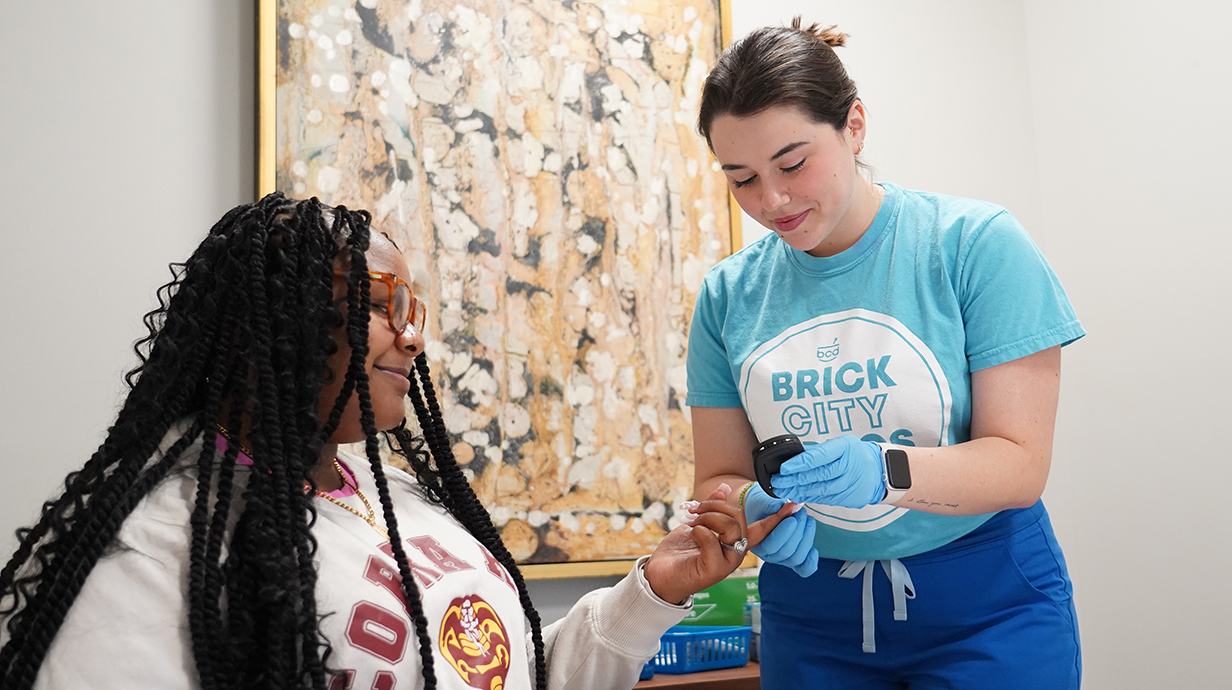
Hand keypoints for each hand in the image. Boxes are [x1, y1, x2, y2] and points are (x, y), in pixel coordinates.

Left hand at [644, 484, 785, 603]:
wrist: (659, 575)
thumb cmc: (679, 552)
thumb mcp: (697, 523)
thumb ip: (713, 508)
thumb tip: (724, 487)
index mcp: (735, 542)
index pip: (763, 528)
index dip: (778, 517)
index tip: (795, 504)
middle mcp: (736, 552)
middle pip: (740, 517)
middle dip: (715, 505)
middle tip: (694, 509)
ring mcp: (728, 562)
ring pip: (729, 526)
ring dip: (706, 517)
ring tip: (691, 523)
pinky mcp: (715, 569)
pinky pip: (712, 539)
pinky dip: (698, 531)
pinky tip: (691, 535)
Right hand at [743, 483, 817, 576]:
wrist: (762, 508)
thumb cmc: (760, 505)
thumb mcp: (762, 501)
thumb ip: (774, 505)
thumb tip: (791, 506)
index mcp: (756, 542)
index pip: (770, 545)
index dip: (783, 533)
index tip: (792, 519)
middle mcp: (768, 554)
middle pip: (785, 552)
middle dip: (797, 531)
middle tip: (801, 512)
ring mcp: (781, 558)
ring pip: (796, 558)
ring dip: (806, 538)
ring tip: (807, 519)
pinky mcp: (793, 558)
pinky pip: (803, 568)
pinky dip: (810, 561)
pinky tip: (814, 550)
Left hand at [770, 436, 885, 508]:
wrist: (880, 470)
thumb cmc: (857, 454)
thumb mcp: (842, 444)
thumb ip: (820, 450)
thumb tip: (796, 458)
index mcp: (844, 448)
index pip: (817, 457)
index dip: (798, 464)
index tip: (784, 468)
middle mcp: (847, 467)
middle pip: (816, 475)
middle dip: (794, 479)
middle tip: (778, 481)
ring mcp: (849, 484)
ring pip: (820, 490)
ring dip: (799, 490)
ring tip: (784, 490)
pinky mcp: (849, 498)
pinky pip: (826, 499)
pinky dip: (810, 497)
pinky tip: (798, 496)